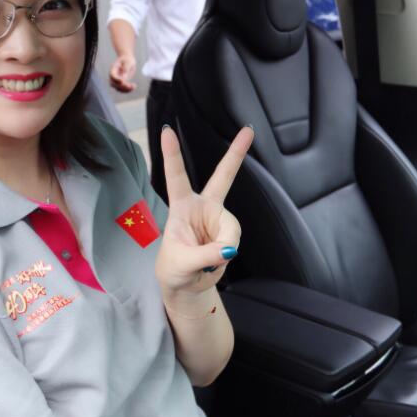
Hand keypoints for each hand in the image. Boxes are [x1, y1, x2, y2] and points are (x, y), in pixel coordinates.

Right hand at [109, 54, 136, 92]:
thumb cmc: (127, 59)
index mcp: (113, 69)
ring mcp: (117, 80)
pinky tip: (134, 86)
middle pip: (113, 84)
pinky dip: (128, 90)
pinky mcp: (121, 83)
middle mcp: (113, 76)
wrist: (127, 60)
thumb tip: (124, 78)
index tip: (122, 81)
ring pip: (118, 88)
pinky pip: (122, 89)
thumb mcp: (127, 62)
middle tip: (130, 85)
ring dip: (125, 90)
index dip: (116, 79)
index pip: (112, 76)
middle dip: (121, 86)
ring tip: (133, 87)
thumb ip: (125, 69)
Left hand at [155, 125, 253, 308]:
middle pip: (223, 177)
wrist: (186, 285)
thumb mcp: (181, 263)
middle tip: (249, 130)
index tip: (167, 131)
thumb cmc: (174, 269)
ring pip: (231, 229)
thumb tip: (229, 249)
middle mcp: (201, 207)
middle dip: (236, 154)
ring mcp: (217, 219)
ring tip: (207, 261)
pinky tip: (214, 261)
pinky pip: (234, 242)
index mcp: (181, 206)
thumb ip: (205, 255)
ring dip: (223, 247)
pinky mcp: (227, 234)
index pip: (176, 177)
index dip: (172, 155)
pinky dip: (226, 254)